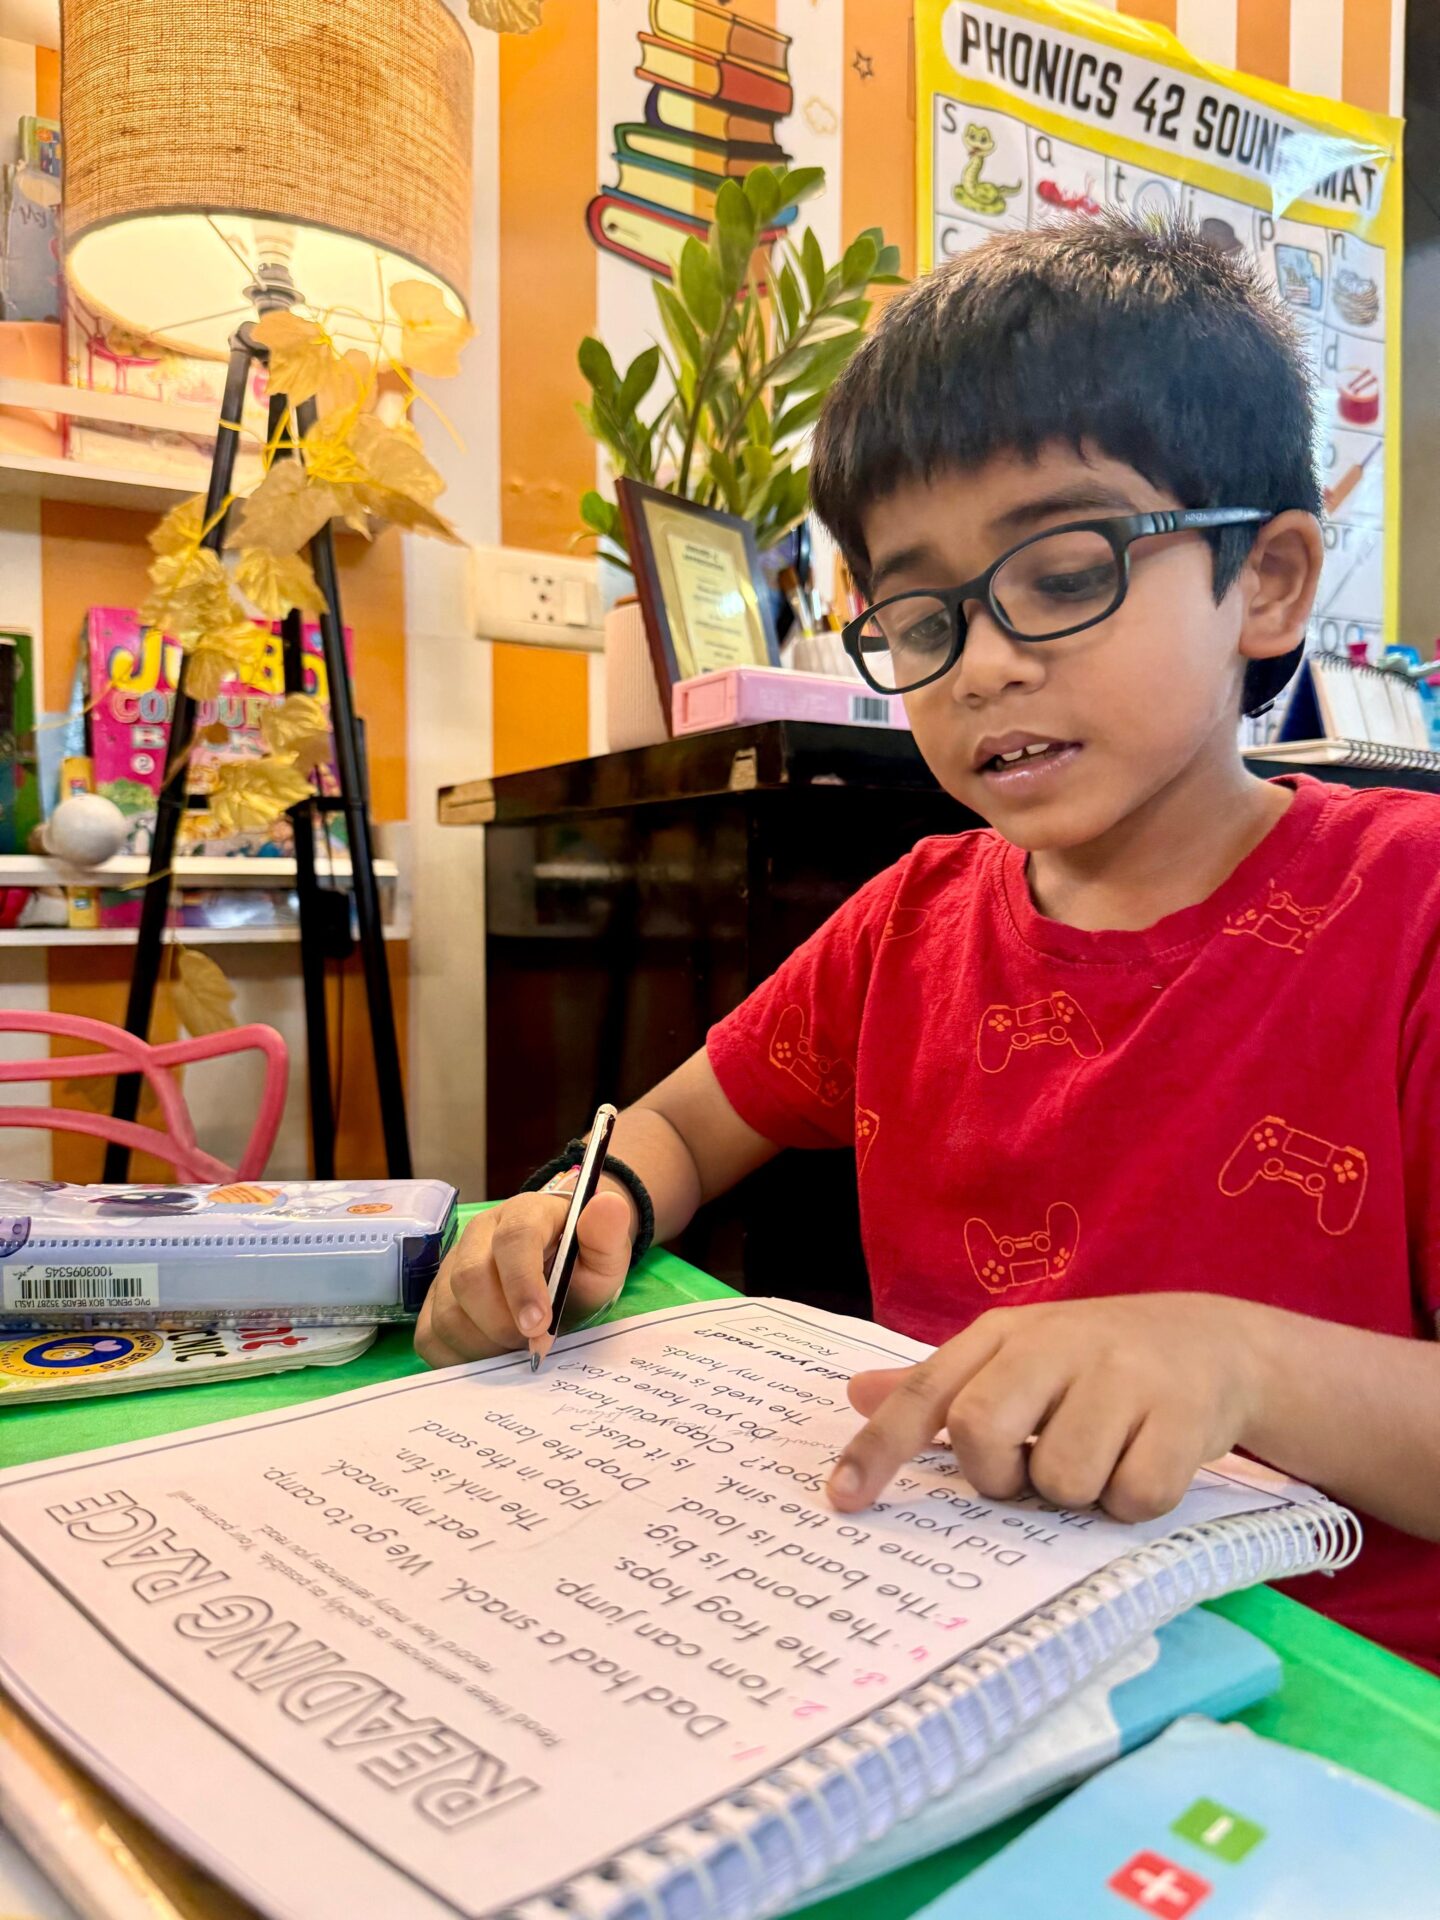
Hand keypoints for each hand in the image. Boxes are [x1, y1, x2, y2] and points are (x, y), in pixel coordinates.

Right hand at [414, 1186, 633, 1365]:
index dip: (522, 1285)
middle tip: (533, 1342)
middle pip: (470, 1279)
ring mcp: (450, 1264)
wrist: (560, 1268)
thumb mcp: (605, 1252)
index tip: (540, 1326)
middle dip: (503, 1323)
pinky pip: (429, 1335)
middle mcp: (479, 1233)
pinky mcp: (434, 1297)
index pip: (513, 1239)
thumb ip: (607, 1234)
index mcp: (524, 1213)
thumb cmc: (580, 1262)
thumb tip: (610, 1205)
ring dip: (484, 1344)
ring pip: (447, 1312)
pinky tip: (489, 1353)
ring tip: (515, 1346)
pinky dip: (459, 1356)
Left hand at [827, 1295, 1261, 1522]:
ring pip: (1062, 1481)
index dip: (880, 1446)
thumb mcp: (1015, 1355)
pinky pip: (1132, 1499)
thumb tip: (853, 1392)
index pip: (927, 1391)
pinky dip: (1134, 1503)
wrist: (1216, 1342)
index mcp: (1006, 1333)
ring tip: (1103, 1456)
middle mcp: (1057, 1344)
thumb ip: (939, 1383)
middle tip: (1032, 1470)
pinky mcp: (1182, 1416)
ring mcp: (1123, 1376)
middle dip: (1000, 1475)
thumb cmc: (1095, 1362)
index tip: (842, 1498)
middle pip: (981, 1433)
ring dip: (1079, 1492)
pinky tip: (1147, 1463)